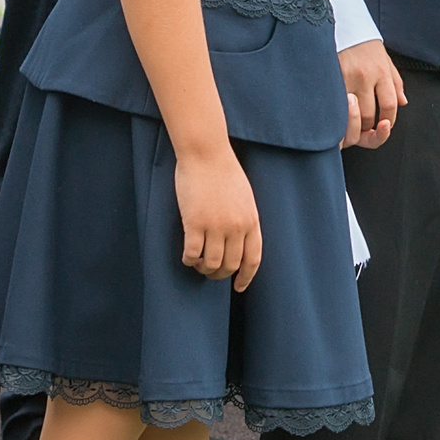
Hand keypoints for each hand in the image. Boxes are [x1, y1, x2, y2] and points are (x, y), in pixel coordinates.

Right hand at [175, 143, 261, 289]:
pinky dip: (188, 260)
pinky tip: (186, 257)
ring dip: (203, 269)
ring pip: (211, 264)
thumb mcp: (245, 198)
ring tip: (197, 264)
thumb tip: (238, 243)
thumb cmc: (224, 172)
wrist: (206, 153)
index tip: (238, 286)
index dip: (245, 277)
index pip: (253, 259)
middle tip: (209, 272)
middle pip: (230, 265)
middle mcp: (236, 227)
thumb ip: (244, 220)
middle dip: (219, 275)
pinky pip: (191, 253)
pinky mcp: (194, 223)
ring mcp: (215, 226)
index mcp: (251, 221)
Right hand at [339, 39, 404, 147]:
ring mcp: (346, 77)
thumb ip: (395, 82)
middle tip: (364, 124)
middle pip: (369, 115)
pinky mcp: (329, 78)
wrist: (341, 23)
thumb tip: (403, 102)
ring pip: (351, 115)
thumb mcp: (385, 59)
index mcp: (381, 71)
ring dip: (351, 123)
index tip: (384, 126)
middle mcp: (365, 75)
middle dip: (368, 125)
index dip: (388, 122)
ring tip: (349, 120)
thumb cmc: (363, 42)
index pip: (389, 106)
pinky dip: (336, 115)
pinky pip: (335, 106)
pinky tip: (336, 115)